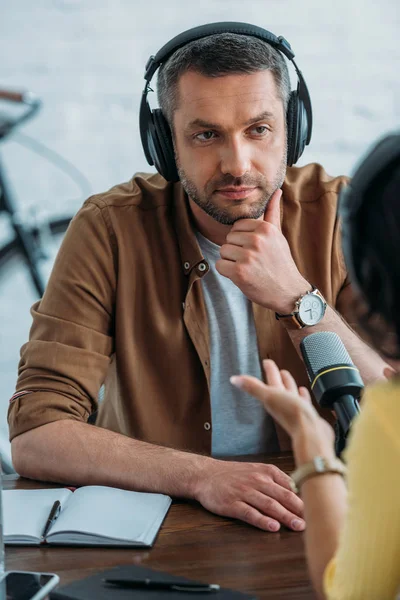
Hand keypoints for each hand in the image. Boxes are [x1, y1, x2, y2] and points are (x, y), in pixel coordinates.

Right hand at [194, 459, 304, 531]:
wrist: (205, 474)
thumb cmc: (234, 474)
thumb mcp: (257, 470)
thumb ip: (277, 480)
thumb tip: (300, 494)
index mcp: (266, 471)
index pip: (291, 485)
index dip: (305, 498)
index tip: (317, 509)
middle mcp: (257, 480)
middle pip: (283, 496)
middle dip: (299, 510)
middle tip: (313, 521)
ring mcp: (244, 492)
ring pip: (269, 505)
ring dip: (286, 517)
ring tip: (298, 527)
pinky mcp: (232, 504)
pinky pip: (250, 513)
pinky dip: (262, 520)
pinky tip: (273, 527)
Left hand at [215, 189, 307, 312]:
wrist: (288, 292)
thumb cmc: (281, 263)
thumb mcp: (278, 235)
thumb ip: (273, 213)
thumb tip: (277, 190)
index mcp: (265, 228)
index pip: (237, 227)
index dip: (243, 240)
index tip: (256, 250)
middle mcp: (256, 240)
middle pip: (228, 239)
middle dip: (236, 251)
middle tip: (253, 261)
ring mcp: (247, 256)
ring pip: (223, 252)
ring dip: (231, 262)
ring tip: (249, 269)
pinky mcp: (239, 272)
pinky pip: (220, 265)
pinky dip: (227, 273)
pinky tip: (242, 276)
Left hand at [231, 360, 335, 465]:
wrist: (310, 433)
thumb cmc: (291, 414)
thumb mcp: (270, 396)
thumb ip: (252, 387)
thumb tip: (233, 379)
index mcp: (272, 398)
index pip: (269, 381)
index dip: (268, 371)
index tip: (266, 361)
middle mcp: (282, 403)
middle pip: (278, 386)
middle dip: (276, 376)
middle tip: (274, 367)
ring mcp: (294, 409)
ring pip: (289, 393)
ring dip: (288, 384)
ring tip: (287, 376)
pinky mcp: (306, 413)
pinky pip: (302, 401)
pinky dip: (302, 395)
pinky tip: (302, 391)